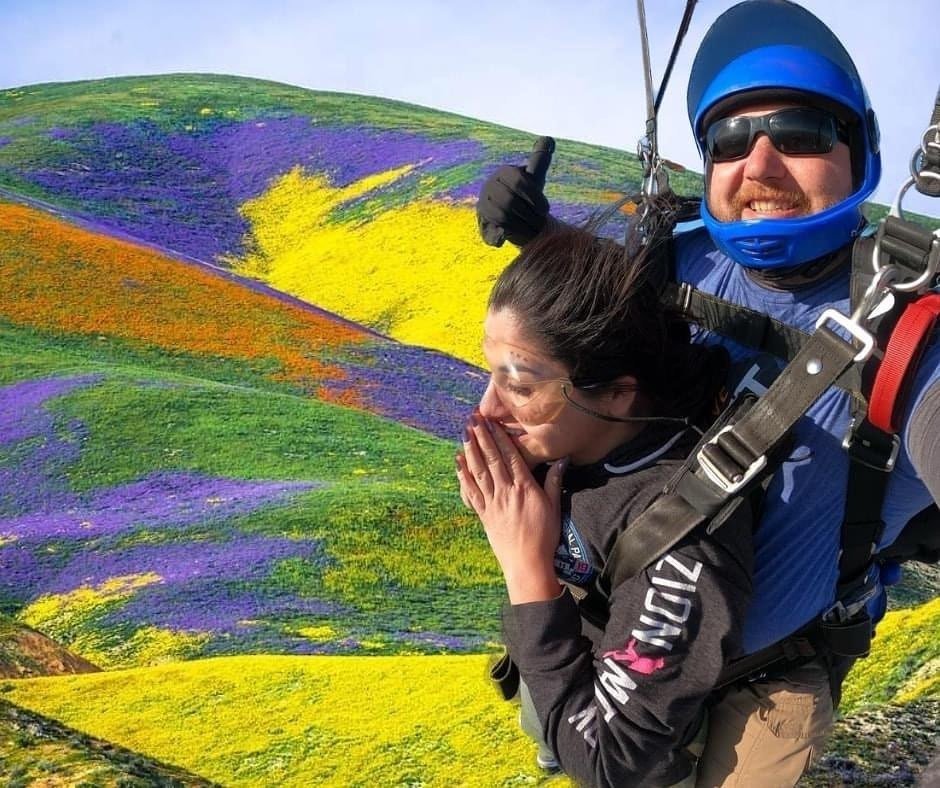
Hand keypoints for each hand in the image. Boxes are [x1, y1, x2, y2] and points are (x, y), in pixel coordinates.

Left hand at [456, 413, 564, 602]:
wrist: (527, 564)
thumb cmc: (544, 536)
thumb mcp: (554, 507)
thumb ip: (554, 481)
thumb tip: (562, 459)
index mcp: (524, 487)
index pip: (510, 455)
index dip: (500, 437)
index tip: (492, 421)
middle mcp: (506, 491)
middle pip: (491, 458)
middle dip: (481, 436)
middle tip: (473, 418)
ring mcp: (492, 502)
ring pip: (478, 470)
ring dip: (470, 449)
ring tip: (464, 432)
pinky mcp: (483, 513)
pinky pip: (470, 490)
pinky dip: (462, 474)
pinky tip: (457, 461)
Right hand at [477, 136, 554, 247]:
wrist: (514, 214)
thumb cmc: (527, 193)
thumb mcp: (534, 177)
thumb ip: (540, 159)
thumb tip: (549, 139)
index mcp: (503, 172)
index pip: (518, 181)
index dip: (534, 197)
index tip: (546, 210)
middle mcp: (489, 187)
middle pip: (509, 201)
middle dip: (529, 215)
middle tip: (542, 224)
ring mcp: (483, 206)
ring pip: (502, 217)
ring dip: (522, 226)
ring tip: (534, 232)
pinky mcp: (482, 225)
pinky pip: (489, 232)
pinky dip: (498, 237)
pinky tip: (507, 239)